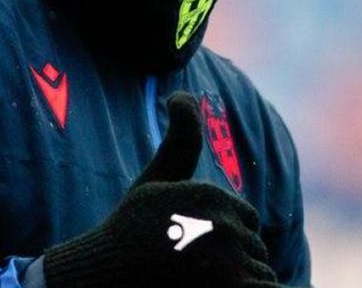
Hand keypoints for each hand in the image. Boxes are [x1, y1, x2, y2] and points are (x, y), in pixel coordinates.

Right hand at [44, 91, 282, 287]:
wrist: (102, 279)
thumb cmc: (129, 231)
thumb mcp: (156, 180)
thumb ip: (180, 138)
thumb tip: (183, 92)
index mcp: (210, 195)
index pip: (246, 220)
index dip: (222, 236)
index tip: (187, 244)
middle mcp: (222, 226)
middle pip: (253, 250)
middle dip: (230, 261)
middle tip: (187, 267)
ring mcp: (227, 266)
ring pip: (258, 276)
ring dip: (236, 283)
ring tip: (195, 281)